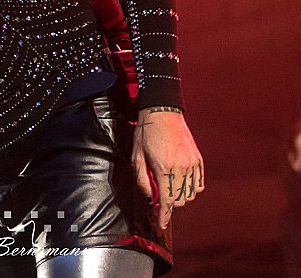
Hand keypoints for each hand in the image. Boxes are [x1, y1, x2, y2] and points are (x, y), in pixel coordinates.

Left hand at [132, 109, 203, 230]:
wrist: (162, 112)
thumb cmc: (146, 132)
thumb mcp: (136, 156)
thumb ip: (142, 179)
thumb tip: (150, 196)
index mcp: (164, 168)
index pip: (166, 200)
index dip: (163, 215)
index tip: (161, 224)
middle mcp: (182, 168)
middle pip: (180, 200)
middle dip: (169, 206)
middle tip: (159, 204)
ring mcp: (192, 164)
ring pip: (191, 194)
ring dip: (180, 198)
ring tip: (168, 192)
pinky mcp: (198, 160)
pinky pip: (199, 184)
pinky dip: (191, 190)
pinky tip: (181, 186)